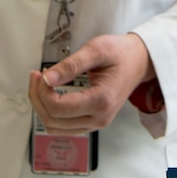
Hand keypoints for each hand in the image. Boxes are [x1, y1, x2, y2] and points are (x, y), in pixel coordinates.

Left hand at [28, 32, 154, 132]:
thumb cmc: (120, 53)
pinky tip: (50, 95)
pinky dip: (51, 114)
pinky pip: (63, 127)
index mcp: (101, 100)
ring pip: (55, 128)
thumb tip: (47, 78)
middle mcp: (99, 118)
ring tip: (40, 86)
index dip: (42, 92)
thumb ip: (71, 64)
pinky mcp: (92, 122)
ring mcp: (96, 123)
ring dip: (42, 108)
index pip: (58, 107)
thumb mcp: (96, 49)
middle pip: (53, 120)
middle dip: (37, 98)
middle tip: (36, 76)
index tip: (41, 73)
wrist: (139, 62)